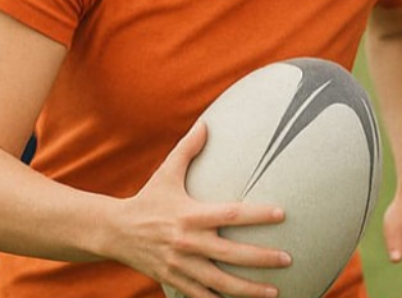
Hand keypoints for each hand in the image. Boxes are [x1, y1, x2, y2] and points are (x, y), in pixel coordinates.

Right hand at [111, 121, 291, 297]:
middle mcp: (187, 242)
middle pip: (230, 254)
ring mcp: (180, 265)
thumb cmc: (147, 199)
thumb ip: (188, 149)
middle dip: (261, 259)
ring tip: (274, 292)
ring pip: (219, 282)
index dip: (257, 215)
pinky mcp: (173, 280)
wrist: (113, 232)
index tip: (282, 213)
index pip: (230, 214)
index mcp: (189, 215)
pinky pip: (200, 296)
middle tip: (287, 259)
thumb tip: (207, 122)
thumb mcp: (166, 173)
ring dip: (248, 290)